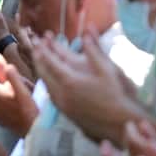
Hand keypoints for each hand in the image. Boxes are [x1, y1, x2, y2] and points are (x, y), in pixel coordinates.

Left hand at [31, 30, 142, 144]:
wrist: (119, 124)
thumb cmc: (117, 96)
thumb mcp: (108, 70)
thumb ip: (94, 50)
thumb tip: (87, 31)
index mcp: (70, 81)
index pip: (50, 61)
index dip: (44, 47)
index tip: (40, 37)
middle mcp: (62, 94)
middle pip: (43, 72)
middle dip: (38, 56)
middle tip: (36, 44)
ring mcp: (62, 105)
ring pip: (45, 84)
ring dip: (41, 69)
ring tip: (40, 58)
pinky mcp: (66, 112)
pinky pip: (51, 94)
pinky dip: (47, 81)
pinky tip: (50, 79)